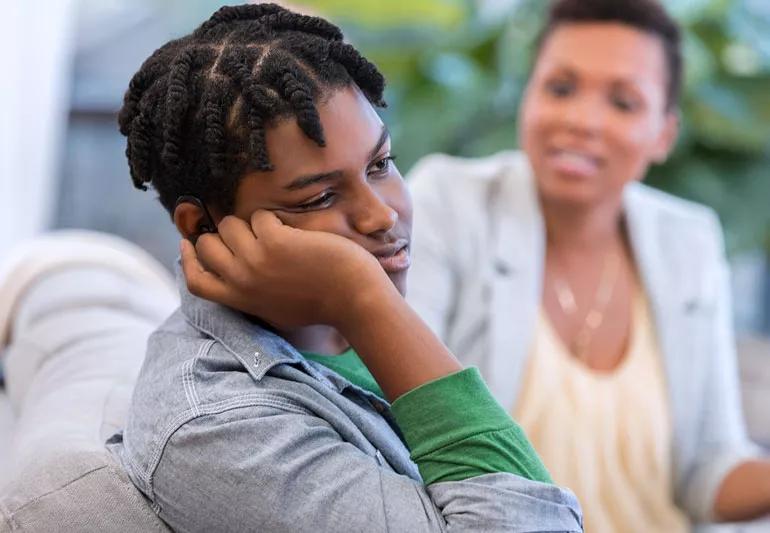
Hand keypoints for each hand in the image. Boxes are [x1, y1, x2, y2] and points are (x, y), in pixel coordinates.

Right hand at [180, 210, 389, 329]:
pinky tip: (294, 233)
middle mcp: (242, 281)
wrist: (353, 300)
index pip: (196, 282)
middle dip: (224, 234)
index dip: (186, 260)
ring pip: (230, 225)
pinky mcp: (276, 242)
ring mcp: (256, 261)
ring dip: (250, 223)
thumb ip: (252, 295)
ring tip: (276, 232)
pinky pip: (261, 217)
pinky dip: (275, 219)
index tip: (187, 244)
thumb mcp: (276, 311)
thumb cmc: (321, 304)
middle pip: (207, 245)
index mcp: (241, 300)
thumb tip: (235, 274)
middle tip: (247, 233)